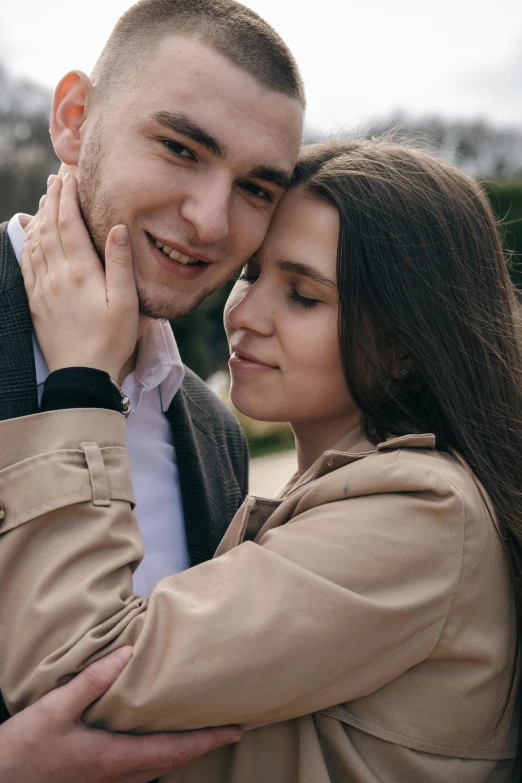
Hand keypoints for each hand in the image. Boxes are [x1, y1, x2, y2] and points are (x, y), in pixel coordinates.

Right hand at [0, 646, 240, 782]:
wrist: (1, 781)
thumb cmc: (24, 749)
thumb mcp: (55, 709)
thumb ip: (91, 682)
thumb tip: (126, 654)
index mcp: (115, 758)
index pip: (175, 750)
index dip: (208, 740)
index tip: (236, 730)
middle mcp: (119, 777)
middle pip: (173, 762)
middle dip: (203, 746)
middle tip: (228, 727)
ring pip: (158, 770)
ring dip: (183, 752)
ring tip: (200, 731)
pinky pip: (141, 772)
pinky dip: (160, 757)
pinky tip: (157, 742)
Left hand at [20, 174, 138, 380]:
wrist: (81, 374)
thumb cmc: (110, 340)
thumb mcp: (125, 303)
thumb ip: (121, 263)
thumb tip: (117, 227)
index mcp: (81, 272)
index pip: (70, 226)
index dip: (68, 200)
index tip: (69, 179)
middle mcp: (57, 276)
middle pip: (50, 229)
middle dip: (52, 202)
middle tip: (55, 181)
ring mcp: (43, 289)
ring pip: (36, 244)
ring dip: (40, 219)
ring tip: (44, 201)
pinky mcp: (35, 302)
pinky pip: (27, 264)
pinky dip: (27, 243)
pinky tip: (29, 235)